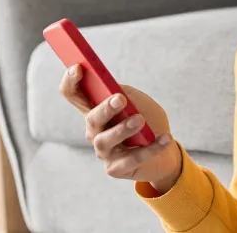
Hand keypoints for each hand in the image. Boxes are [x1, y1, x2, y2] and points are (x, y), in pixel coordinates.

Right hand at [59, 65, 182, 192]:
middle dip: (104, 109)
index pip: (73, 94)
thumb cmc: (148, 121)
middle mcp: (94, 131)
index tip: (78, 67)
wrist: (166, 151)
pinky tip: (165, 138)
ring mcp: (103, 152)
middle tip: (120, 99)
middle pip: (91, 119)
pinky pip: (132, 158)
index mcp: (95, 110)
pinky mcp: (116, 169)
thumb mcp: (140, 102)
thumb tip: (117, 91)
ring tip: (140, 120)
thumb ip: (127, 94)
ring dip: (123, 129)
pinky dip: (151, 148)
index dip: (70, 81)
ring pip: (105, 140)